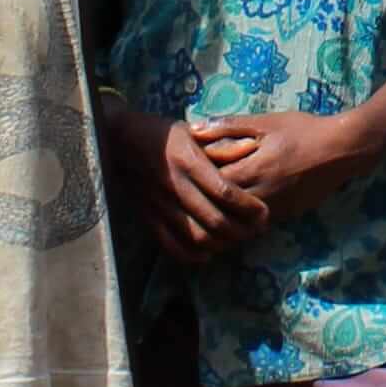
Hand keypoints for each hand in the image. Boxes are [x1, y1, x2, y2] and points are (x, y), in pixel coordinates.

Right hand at [104, 100, 270, 263]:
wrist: (121, 141)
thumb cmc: (164, 134)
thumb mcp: (195, 132)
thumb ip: (223, 145)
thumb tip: (253, 149)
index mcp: (189, 162)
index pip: (225, 193)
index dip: (249, 207)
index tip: (264, 212)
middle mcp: (176, 186)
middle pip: (215, 220)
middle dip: (243, 230)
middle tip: (258, 230)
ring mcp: (161, 205)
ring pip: (197, 236)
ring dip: (223, 244)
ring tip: (238, 240)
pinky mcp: (149, 217)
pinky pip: (172, 245)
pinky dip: (192, 254)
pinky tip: (208, 252)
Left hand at [192, 105, 361, 222]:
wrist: (342, 150)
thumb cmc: (303, 130)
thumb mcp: (266, 122)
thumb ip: (229, 126)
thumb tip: (194, 128)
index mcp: (253, 168)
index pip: (212, 182)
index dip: (195, 179)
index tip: (184, 172)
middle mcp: (261, 193)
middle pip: (222, 207)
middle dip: (204, 202)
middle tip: (187, 196)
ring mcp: (273, 208)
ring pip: (237, 222)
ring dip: (220, 217)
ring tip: (203, 211)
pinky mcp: (284, 216)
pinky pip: (255, 225)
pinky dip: (240, 223)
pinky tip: (230, 218)